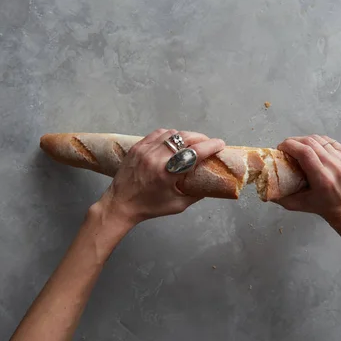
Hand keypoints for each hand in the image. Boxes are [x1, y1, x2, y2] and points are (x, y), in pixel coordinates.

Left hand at [97, 128, 224, 227]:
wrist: (120, 204)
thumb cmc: (149, 207)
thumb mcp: (178, 205)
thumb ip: (196, 194)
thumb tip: (211, 184)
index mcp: (167, 173)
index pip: (195, 152)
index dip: (211, 146)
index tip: (220, 144)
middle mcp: (156, 157)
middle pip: (185, 137)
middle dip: (201, 138)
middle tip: (208, 144)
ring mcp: (145, 149)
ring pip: (172, 133)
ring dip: (186, 136)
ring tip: (192, 143)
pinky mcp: (137, 146)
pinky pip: (158, 133)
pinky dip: (170, 135)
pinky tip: (175, 141)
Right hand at [274, 135, 340, 225]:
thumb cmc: (320, 206)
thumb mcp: (297, 205)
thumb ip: (279, 196)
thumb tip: (263, 186)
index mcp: (323, 179)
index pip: (305, 152)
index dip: (290, 145)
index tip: (280, 148)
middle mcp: (335, 166)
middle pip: (311, 142)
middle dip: (294, 141)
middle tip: (286, 148)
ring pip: (319, 139)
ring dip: (305, 140)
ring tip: (297, 148)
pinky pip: (328, 140)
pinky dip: (317, 141)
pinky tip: (311, 148)